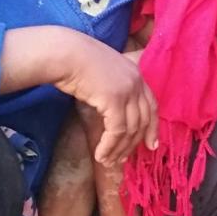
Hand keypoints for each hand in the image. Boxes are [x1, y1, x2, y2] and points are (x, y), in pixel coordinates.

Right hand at [51, 33, 158, 164]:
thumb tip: (112, 112)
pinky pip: (117, 131)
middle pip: (143, 120)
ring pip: (131, 129)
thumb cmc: (75, 61)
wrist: (63, 54)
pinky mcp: (115, 100)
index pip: (151, 105)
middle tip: (123, 160)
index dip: (152, 127)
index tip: (151, 145)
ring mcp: (127, 90)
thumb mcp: (103, 73)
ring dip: (119, 149)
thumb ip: (113, 88)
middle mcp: (136, 81)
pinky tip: (100, 155)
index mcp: (135, 73)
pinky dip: (109, 146)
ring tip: (108, 162)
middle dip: (134, 143)